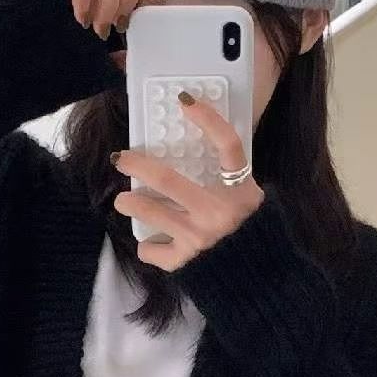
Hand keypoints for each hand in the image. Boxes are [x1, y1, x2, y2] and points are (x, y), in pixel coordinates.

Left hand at [112, 92, 262, 271]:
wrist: (255, 277)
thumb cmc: (247, 232)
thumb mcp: (247, 199)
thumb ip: (227, 178)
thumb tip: (195, 149)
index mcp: (241, 191)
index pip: (228, 146)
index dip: (208, 119)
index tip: (185, 100)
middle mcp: (219, 213)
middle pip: (168, 180)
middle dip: (137, 165)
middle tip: (121, 159)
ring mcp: (200, 238)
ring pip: (151, 213)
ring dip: (130, 204)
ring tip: (123, 201)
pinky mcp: (186, 261)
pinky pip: (153, 250)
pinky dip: (148, 246)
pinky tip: (150, 242)